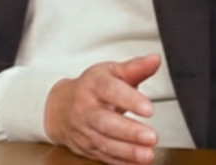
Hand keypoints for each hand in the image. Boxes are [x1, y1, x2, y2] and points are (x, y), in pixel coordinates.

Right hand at [44, 54, 161, 164]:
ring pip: (104, 143)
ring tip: (147, 154)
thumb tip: (155, 60)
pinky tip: (137, 162)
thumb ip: (135, 68)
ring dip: (127, 151)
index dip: (130, 100)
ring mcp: (84, 130)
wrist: (59, 107)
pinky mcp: (86, 147)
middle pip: (105, 121)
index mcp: (93, 85)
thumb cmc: (91, 88)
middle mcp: (85, 108)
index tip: (149, 109)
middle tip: (151, 136)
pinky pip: (104, 157)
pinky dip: (121, 161)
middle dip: (129, 131)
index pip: (110, 91)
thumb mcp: (111, 72)